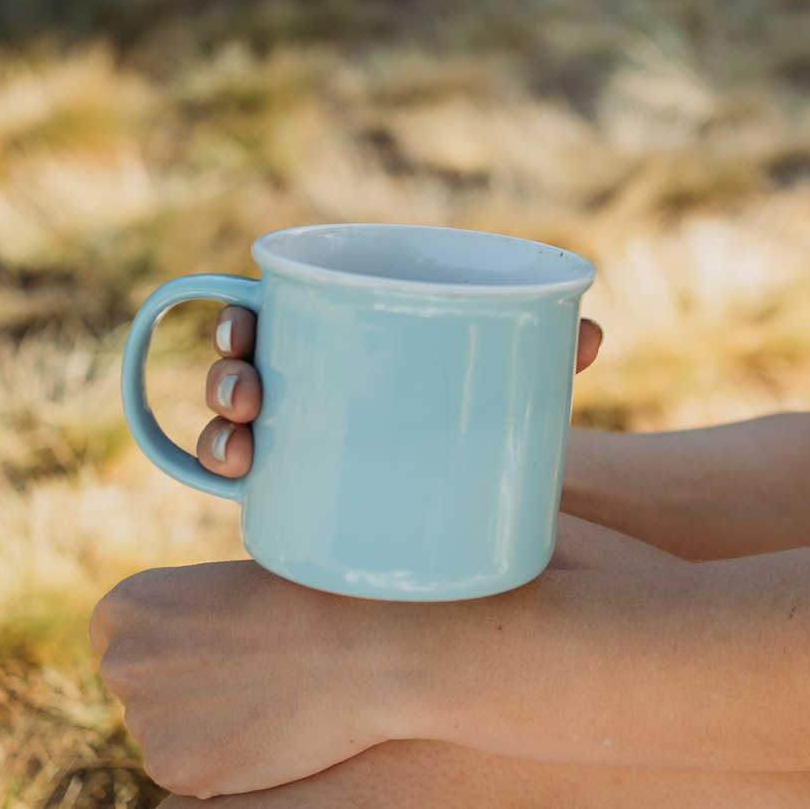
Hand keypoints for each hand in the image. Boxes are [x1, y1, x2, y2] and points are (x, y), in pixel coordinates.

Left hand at [91, 559, 399, 797]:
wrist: (364, 649)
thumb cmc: (311, 601)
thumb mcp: (226, 587)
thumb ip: (181, 620)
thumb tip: (171, 656)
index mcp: (125, 606)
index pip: (121, 638)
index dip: (171, 644)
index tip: (215, 643)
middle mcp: (120, 662)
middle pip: (139, 687)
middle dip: (182, 687)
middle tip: (247, 672)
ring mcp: (144, 720)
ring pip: (165, 731)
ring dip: (202, 724)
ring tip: (266, 695)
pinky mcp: (174, 769)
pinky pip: (187, 770)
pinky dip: (219, 759)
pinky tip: (264, 729)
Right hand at [196, 308, 603, 478]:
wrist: (494, 489)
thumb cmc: (489, 406)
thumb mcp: (511, 374)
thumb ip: (547, 349)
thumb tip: (591, 333)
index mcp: (339, 333)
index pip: (268, 313)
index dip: (235, 319)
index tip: (241, 327)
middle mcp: (305, 384)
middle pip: (238, 370)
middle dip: (225, 377)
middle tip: (248, 394)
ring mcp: (296, 442)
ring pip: (231, 428)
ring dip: (217, 431)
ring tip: (243, 445)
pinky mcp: (298, 496)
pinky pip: (245, 488)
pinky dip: (226, 483)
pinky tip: (237, 486)